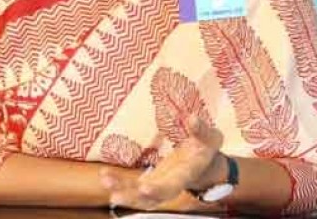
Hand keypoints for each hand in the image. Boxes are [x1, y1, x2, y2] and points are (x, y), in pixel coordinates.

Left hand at [99, 115, 226, 210]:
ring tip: (105, 180)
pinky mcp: (152, 183)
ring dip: (123, 191)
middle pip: (153, 196)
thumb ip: (201, 130)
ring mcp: (161, 186)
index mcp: (187, 174)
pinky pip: (135, 188)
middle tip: (116, 195)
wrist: (206, 167)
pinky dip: (121, 185)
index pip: (173, 185)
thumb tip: (192, 118)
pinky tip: (106, 178)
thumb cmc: (207, 149)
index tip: (145, 188)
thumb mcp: (211, 137)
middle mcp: (173, 184)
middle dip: (134, 196)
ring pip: (141, 196)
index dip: (160, 188)